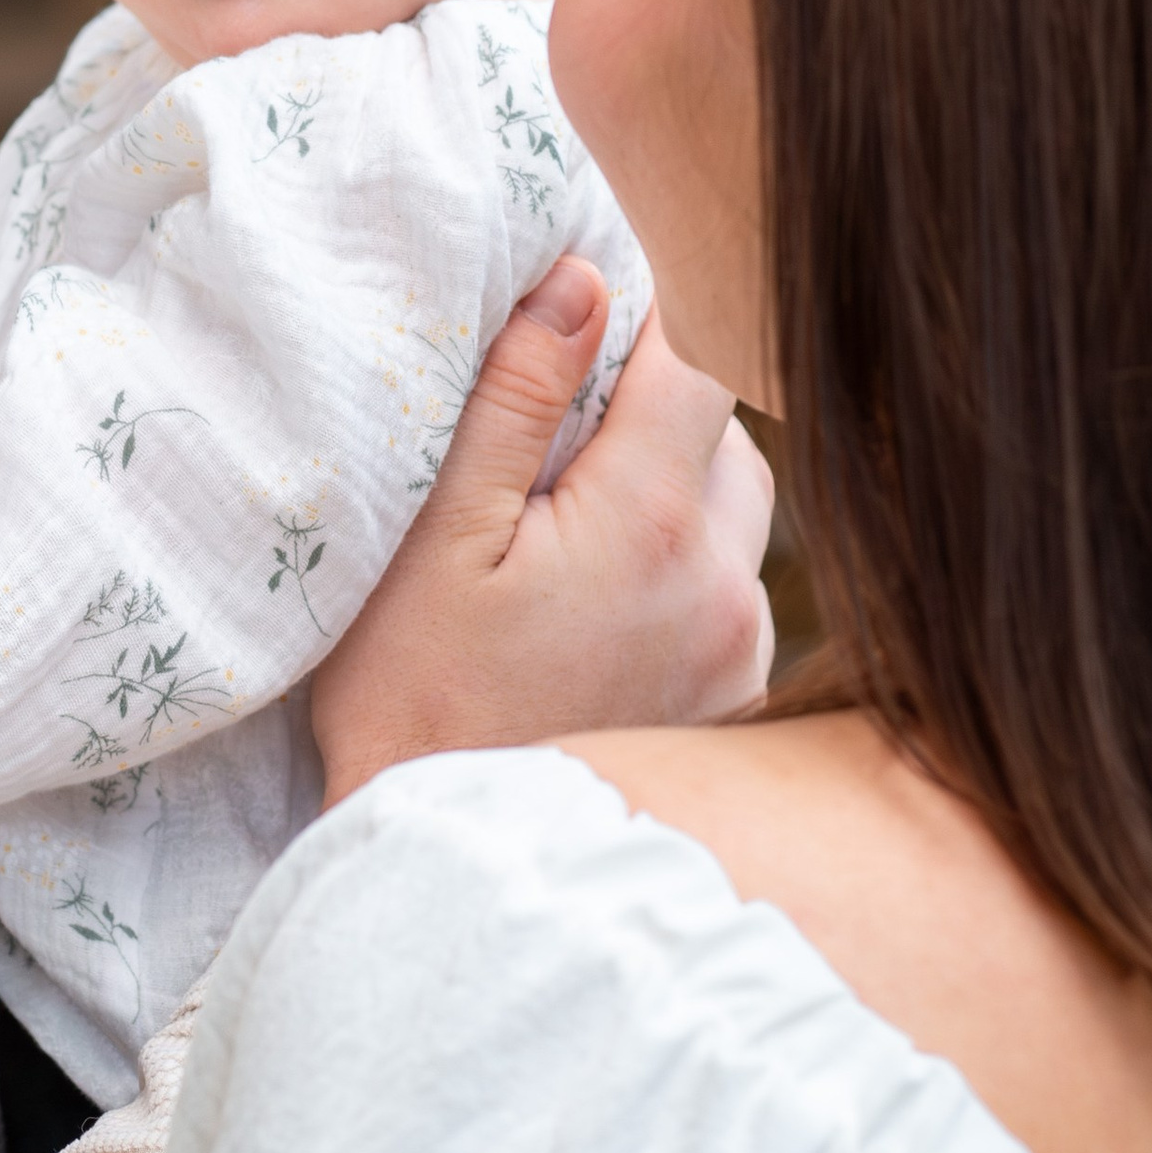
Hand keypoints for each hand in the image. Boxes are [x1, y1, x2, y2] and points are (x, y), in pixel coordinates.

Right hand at [311, 267, 774, 808]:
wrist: (444, 868)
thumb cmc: (412, 697)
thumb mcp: (437, 535)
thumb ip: (517, 401)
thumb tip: (582, 283)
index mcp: (650, 527)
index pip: (693, 364)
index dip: (638, 328)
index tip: (574, 332)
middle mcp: (723, 588)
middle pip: (724, 436)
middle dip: (652, 414)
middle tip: (551, 442)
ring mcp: (739, 653)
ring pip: (736, 513)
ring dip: (673, 493)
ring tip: (570, 527)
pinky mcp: (734, 701)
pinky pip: (732, 590)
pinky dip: (681, 569)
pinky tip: (597, 603)